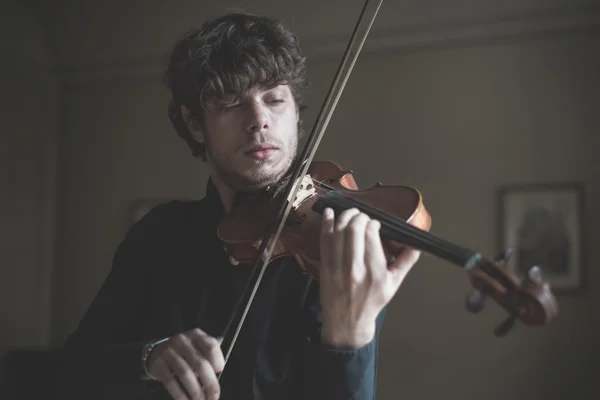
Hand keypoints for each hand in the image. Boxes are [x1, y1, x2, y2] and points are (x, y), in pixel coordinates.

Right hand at [146, 328, 223, 399]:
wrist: (157, 352)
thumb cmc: (184, 353)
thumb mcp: (196, 348)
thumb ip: (207, 358)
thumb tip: (215, 380)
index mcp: (196, 335)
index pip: (211, 346)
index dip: (218, 362)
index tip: (220, 374)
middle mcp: (182, 341)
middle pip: (200, 364)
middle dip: (210, 384)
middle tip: (214, 397)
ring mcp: (169, 352)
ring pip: (186, 374)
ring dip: (196, 392)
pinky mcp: (158, 364)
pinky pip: (171, 382)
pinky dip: (180, 395)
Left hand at [319, 208, 420, 347]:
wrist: (347, 322)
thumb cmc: (372, 301)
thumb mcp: (394, 284)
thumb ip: (406, 261)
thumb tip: (416, 244)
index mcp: (375, 271)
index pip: (371, 234)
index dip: (373, 223)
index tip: (375, 224)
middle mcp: (355, 268)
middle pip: (354, 229)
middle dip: (359, 216)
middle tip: (363, 216)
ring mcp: (337, 267)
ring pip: (338, 231)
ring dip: (344, 216)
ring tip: (351, 213)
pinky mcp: (325, 266)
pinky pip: (324, 240)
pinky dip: (326, 224)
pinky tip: (328, 213)